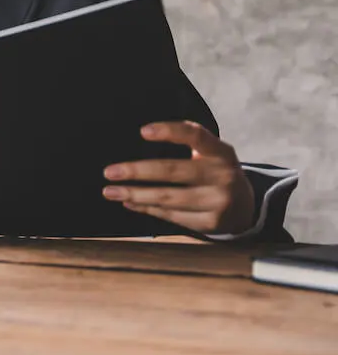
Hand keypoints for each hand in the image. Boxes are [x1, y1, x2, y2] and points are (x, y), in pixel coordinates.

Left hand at [102, 121, 255, 234]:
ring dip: (135, 194)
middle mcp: (222, 175)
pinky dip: (147, 208)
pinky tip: (130, 202)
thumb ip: (189, 141)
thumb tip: (144, 133)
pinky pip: (172, 216)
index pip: (196, 136)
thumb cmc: (216, 171)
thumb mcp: (212, 152)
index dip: (170, 131)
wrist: (245, 207)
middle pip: (174, 171)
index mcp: (221, 152)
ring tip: (110, 191)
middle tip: (109, 172)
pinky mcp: (211, 223)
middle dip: (138, 171)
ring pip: (169, 198)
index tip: (143, 131)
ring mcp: (218, 201)